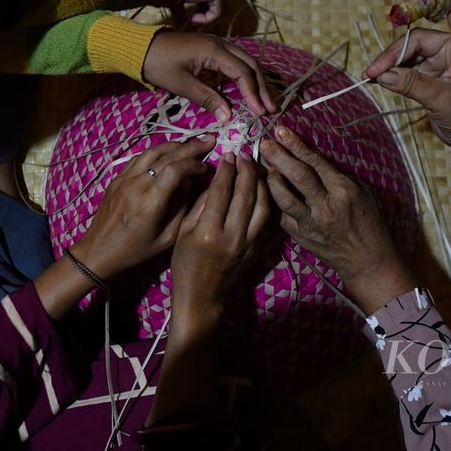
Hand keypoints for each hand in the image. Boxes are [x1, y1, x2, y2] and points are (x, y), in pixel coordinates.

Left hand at [71, 138, 212, 279]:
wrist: (98, 250)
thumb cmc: (135, 250)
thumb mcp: (166, 239)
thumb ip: (181, 209)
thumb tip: (189, 183)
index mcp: (150, 204)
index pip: (174, 170)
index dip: (192, 163)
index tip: (204, 167)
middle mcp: (136, 186)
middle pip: (165, 157)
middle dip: (190, 147)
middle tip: (208, 141)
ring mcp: (124, 179)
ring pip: (151, 152)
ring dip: (173, 145)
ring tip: (189, 144)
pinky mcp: (117, 178)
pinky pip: (139, 158)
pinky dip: (156, 152)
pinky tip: (166, 154)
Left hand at [143, 32, 276, 120]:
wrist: (142, 48)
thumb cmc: (159, 65)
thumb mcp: (182, 85)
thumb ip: (207, 99)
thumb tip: (229, 117)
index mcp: (214, 50)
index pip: (242, 72)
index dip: (252, 93)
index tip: (259, 112)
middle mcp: (221, 43)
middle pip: (250, 65)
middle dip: (262, 88)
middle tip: (270, 109)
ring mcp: (218, 44)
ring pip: (246, 62)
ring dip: (256, 82)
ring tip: (265, 102)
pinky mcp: (213, 50)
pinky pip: (236, 62)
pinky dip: (245, 76)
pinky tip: (249, 91)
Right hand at [170, 153, 270, 314]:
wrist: (201, 295)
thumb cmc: (185, 262)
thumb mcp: (184, 231)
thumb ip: (201, 204)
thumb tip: (217, 180)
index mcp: (209, 232)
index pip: (221, 192)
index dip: (226, 170)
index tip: (228, 155)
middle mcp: (232, 237)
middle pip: (246, 195)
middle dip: (246, 171)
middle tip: (244, 156)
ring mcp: (248, 244)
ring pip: (263, 206)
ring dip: (261, 184)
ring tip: (256, 169)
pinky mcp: (257, 249)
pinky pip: (266, 219)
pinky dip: (266, 201)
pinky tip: (262, 189)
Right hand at [182, 0, 223, 25]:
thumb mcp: (177, 2)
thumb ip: (182, 11)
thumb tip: (180, 23)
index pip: (211, 3)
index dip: (204, 15)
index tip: (193, 23)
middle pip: (218, 7)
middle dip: (208, 19)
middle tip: (197, 27)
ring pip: (220, 10)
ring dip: (208, 21)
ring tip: (194, 22)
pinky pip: (217, 10)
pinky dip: (207, 19)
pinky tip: (194, 19)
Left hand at [260, 126, 415, 313]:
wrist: (367, 260)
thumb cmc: (368, 222)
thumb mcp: (362, 192)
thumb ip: (338, 174)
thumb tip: (312, 156)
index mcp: (343, 190)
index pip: (315, 162)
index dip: (296, 145)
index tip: (281, 131)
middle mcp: (326, 206)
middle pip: (297, 176)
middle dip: (278, 156)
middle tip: (264, 143)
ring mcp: (311, 223)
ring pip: (284, 198)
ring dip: (271, 180)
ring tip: (264, 167)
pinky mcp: (301, 237)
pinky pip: (283, 216)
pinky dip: (276, 202)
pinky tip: (272, 192)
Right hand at [364, 0, 450, 171]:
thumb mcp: (442, 100)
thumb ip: (413, 84)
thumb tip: (382, 74)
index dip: (435, 0)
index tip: (407, 11)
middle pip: (420, 35)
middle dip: (396, 51)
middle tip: (374, 71)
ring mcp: (442, 61)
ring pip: (410, 52)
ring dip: (390, 63)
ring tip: (371, 77)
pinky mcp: (431, 75)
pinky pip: (407, 68)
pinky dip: (392, 73)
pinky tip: (378, 81)